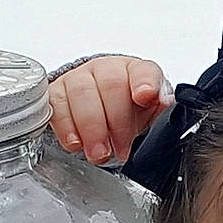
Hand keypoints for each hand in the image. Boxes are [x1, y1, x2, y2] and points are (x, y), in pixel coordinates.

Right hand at [48, 56, 172, 164]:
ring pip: (82, 93)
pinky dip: (66, 127)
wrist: (101, 111)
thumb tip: (165, 104)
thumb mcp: (151, 114)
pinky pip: (57, 105)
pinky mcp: (57, 92)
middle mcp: (106, 69)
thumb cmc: (128, 111)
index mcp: (136, 72)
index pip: (143, 71)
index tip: (145, 97)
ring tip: (99, 153)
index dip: (144, 83)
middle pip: (111, 85)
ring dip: (92, 128)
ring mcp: (79, 78)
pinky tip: (76, 143)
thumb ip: (160, 110)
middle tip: (121, 148)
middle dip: (117, 121)